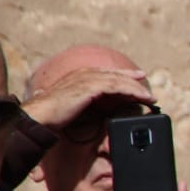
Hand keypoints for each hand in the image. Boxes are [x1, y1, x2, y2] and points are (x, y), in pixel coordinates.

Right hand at [21, 66, 151, 130]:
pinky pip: (116, 87)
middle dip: (134, 81)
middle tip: (148, 90)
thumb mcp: (72, 106)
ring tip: (149, 97)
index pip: (106, 74)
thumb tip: (87, 109)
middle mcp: (84, 74)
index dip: (124, 76)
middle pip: (116, 75)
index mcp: (79, 77)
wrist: (40, 116)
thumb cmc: (53, 115)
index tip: (138, 78)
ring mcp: (87, 79)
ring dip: (136, 88)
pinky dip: (131, 91)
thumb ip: (82, 104)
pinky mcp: (90, 87)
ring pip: (119, 80)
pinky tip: (141, 97)